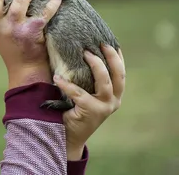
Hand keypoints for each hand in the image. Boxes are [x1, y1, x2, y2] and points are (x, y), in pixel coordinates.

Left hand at [54, 44, 125, 159]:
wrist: (68, 135)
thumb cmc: (75, 110)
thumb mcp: (86, 93)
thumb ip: (88, 79)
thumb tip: (79, 52)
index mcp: (114, 95)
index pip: (120, 73)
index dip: (118, 57)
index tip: (112, 42)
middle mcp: (113, 101)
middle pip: (118, 75)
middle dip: (111, 57)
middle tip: (101, 43)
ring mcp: (104, 107)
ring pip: (104, 82)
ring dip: (95, 65)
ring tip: (84, 53)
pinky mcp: (92, 112)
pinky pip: (79, 93)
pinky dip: (67, 84)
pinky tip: (57, 78)